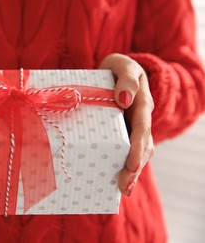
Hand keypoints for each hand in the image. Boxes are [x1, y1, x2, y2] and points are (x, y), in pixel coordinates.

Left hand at [100, 53, 154, 196]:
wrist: (114, 71)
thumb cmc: (117, 68)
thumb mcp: (122, 66)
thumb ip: (126, 78)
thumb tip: (124, 100)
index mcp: (142, 105)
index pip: (142, 129)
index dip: (137, 148)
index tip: (131, 165)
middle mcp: (140, 119)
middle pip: (142, 147)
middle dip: (134, 167)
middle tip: (124, 186)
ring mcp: (133, 128)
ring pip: (136, 152)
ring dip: (130, 171)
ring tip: (122, 189)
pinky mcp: (123, 133)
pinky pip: (125, 150)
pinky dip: (122, 165)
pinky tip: (114, 179)